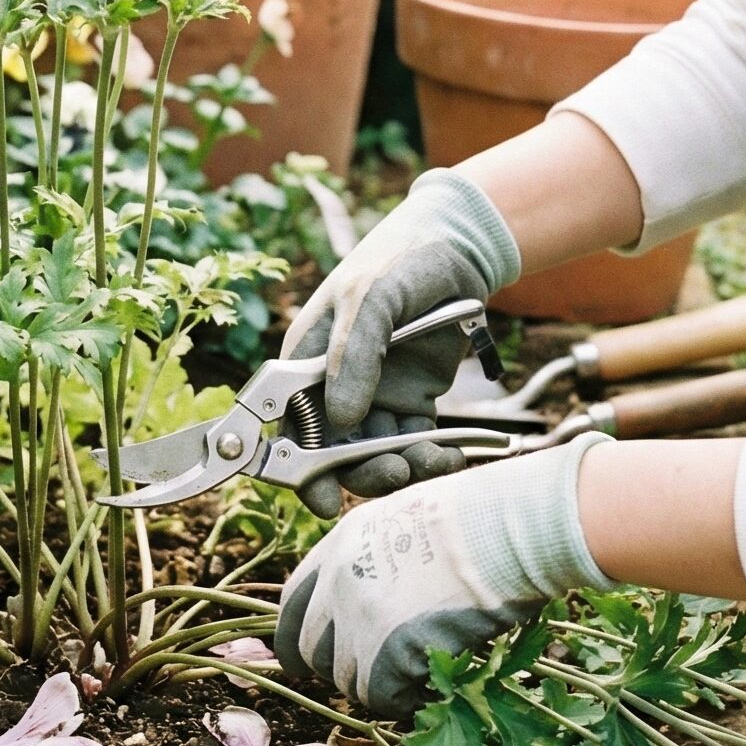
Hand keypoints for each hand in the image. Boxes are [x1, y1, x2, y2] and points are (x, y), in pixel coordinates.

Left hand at [274, 432, 608, 716]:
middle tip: (375, 676)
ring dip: (380, 684)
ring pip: (348, 679)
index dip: (298, 637)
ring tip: (420, 672)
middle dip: (339, 669)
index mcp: (341, 542)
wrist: (507, 527)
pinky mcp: (386, 651)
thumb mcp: (409, 521)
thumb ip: (379, 558)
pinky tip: (431, 683)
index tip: (305, 661)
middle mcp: (338, 580)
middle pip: (312, 650)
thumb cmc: (479, 518)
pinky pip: (382, 696)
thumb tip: (382, 597)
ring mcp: (358, 617)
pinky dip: (404, 699)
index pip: (292, 602)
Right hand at [280, 168, 520, 517]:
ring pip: (374, 454)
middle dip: (360, 472)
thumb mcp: (369, 297)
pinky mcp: (410, 401)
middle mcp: (333, 385)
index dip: (298, 468)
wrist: (455, 247)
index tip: (323, 498)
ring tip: (433, 461)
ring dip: (399, 467)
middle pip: (332, 451)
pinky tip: (450, 456)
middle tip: (395, 472)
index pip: (289, 424)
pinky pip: (412, 442)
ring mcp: (373, 396)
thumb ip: (353, 353)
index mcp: (305, 359)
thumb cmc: (398, 260)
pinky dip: (429, 456)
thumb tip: (342, 418)